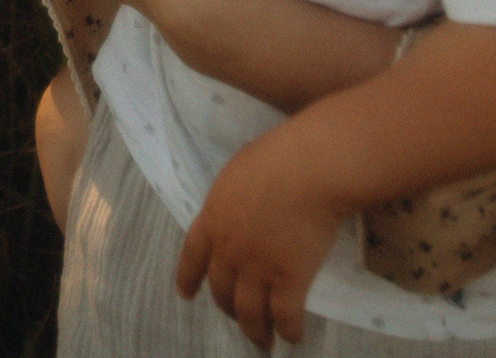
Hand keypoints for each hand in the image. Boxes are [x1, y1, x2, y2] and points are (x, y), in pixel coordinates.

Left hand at [176, 122, 348, 349]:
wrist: (309, 168)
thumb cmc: (277, 157)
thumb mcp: (238, 172)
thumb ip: (233, 198)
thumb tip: (239, 206)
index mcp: (213, 219)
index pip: (192, 256)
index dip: (188, 278)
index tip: (185, 294)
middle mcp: (229, 250)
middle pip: (221, 290)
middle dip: (228, 308)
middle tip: (238, 318)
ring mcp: (258, 268)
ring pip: (249, 312)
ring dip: (255, 331)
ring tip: (262, 343)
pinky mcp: (290, 280)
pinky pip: (284, 315)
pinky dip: (288, 330)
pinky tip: (292, 336)